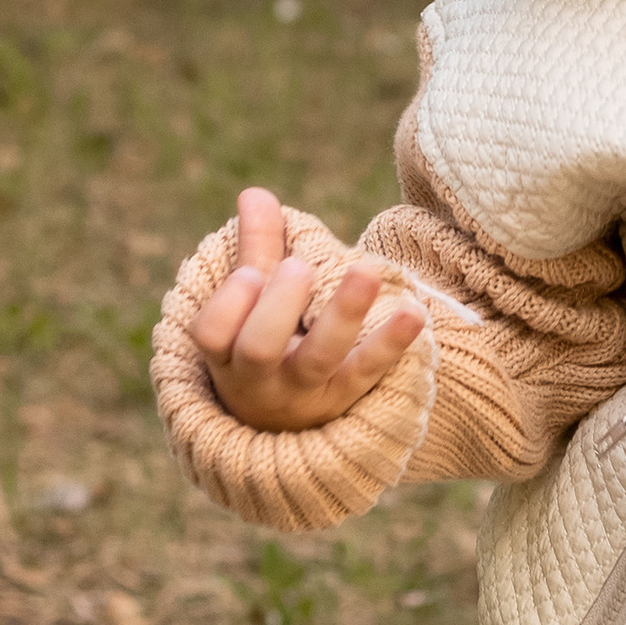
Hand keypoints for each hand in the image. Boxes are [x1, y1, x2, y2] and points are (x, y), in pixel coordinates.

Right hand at [192, 184, 424, 433]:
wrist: (289, 431)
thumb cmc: (263, 349)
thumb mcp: (251, 310)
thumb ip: (256, 251)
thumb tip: (254, 193)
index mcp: (226, 355)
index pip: (211, 333)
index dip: (229, 303)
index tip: (252, 273)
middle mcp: (259, 380)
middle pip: (259, 348)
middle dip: (279, 304)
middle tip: (299, 268)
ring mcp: (304, 393)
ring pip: (318, 359)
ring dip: (344, 313)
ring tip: (366, 270)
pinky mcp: (346, 399)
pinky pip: (367, 372)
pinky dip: (390, 343)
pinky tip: (414, 312)